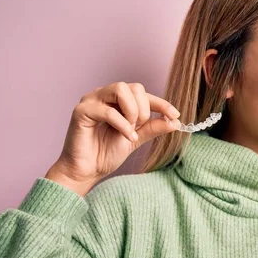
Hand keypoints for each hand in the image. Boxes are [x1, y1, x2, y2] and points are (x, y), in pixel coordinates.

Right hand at [46, 82, 180, 195]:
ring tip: (131, 130)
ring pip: (121, 89)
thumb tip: (175, 121)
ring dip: (132, 111)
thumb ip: (152, 127)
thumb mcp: (136, 138)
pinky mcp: (81, 111)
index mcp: (116, 99)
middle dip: (144, 109)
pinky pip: (108, 111)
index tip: (175, 115)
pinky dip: (122, 124)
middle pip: (134, 87)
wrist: (86, 171)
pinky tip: (126, 137)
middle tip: (140, 127)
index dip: (161, 103)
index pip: (142, 93)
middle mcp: (103, 95)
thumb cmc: (106, 153)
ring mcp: (91, 100)